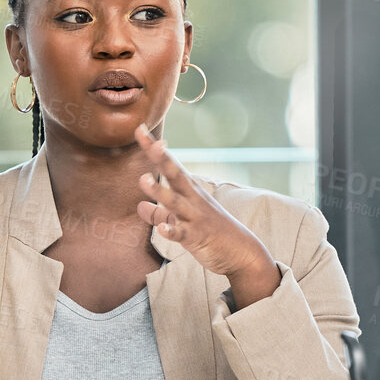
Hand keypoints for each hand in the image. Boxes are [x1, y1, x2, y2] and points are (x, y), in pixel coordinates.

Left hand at [133, 125, 278, 307]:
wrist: (240, 251)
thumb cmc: (210, 231)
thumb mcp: (182, 219)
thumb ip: (159, 213)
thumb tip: (140, 205)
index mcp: (188, 191)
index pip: (169, 165)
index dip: (154, 149)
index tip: (139, 128)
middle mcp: (192, 199)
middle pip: (175, 175)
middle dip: (163, 159)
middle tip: (152, 143)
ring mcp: (195, 217)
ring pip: (175, 202)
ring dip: (160, 191)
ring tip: (143, 180)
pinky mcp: (197, 237)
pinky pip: (183, 234)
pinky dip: (172, 231)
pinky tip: (162, 229)